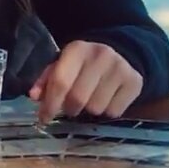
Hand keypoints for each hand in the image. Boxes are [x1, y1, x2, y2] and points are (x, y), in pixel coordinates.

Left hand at [28, 40, 142, 123]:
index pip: (61, 82)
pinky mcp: (135, 82)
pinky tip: (106, 98)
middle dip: (69, 108)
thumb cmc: (83, 63)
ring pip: (96, 108)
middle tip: (69, 107)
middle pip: (78, 98)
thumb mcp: (63, 63)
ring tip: (90, 98)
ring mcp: (120, 68)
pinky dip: (107, 111)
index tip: (43, 118)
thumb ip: (46, 79)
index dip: (50, 104)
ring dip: (89, 110)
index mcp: (77, 49)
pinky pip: (114, 112)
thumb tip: (33, 96)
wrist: (121, 53)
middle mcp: (100, 55)